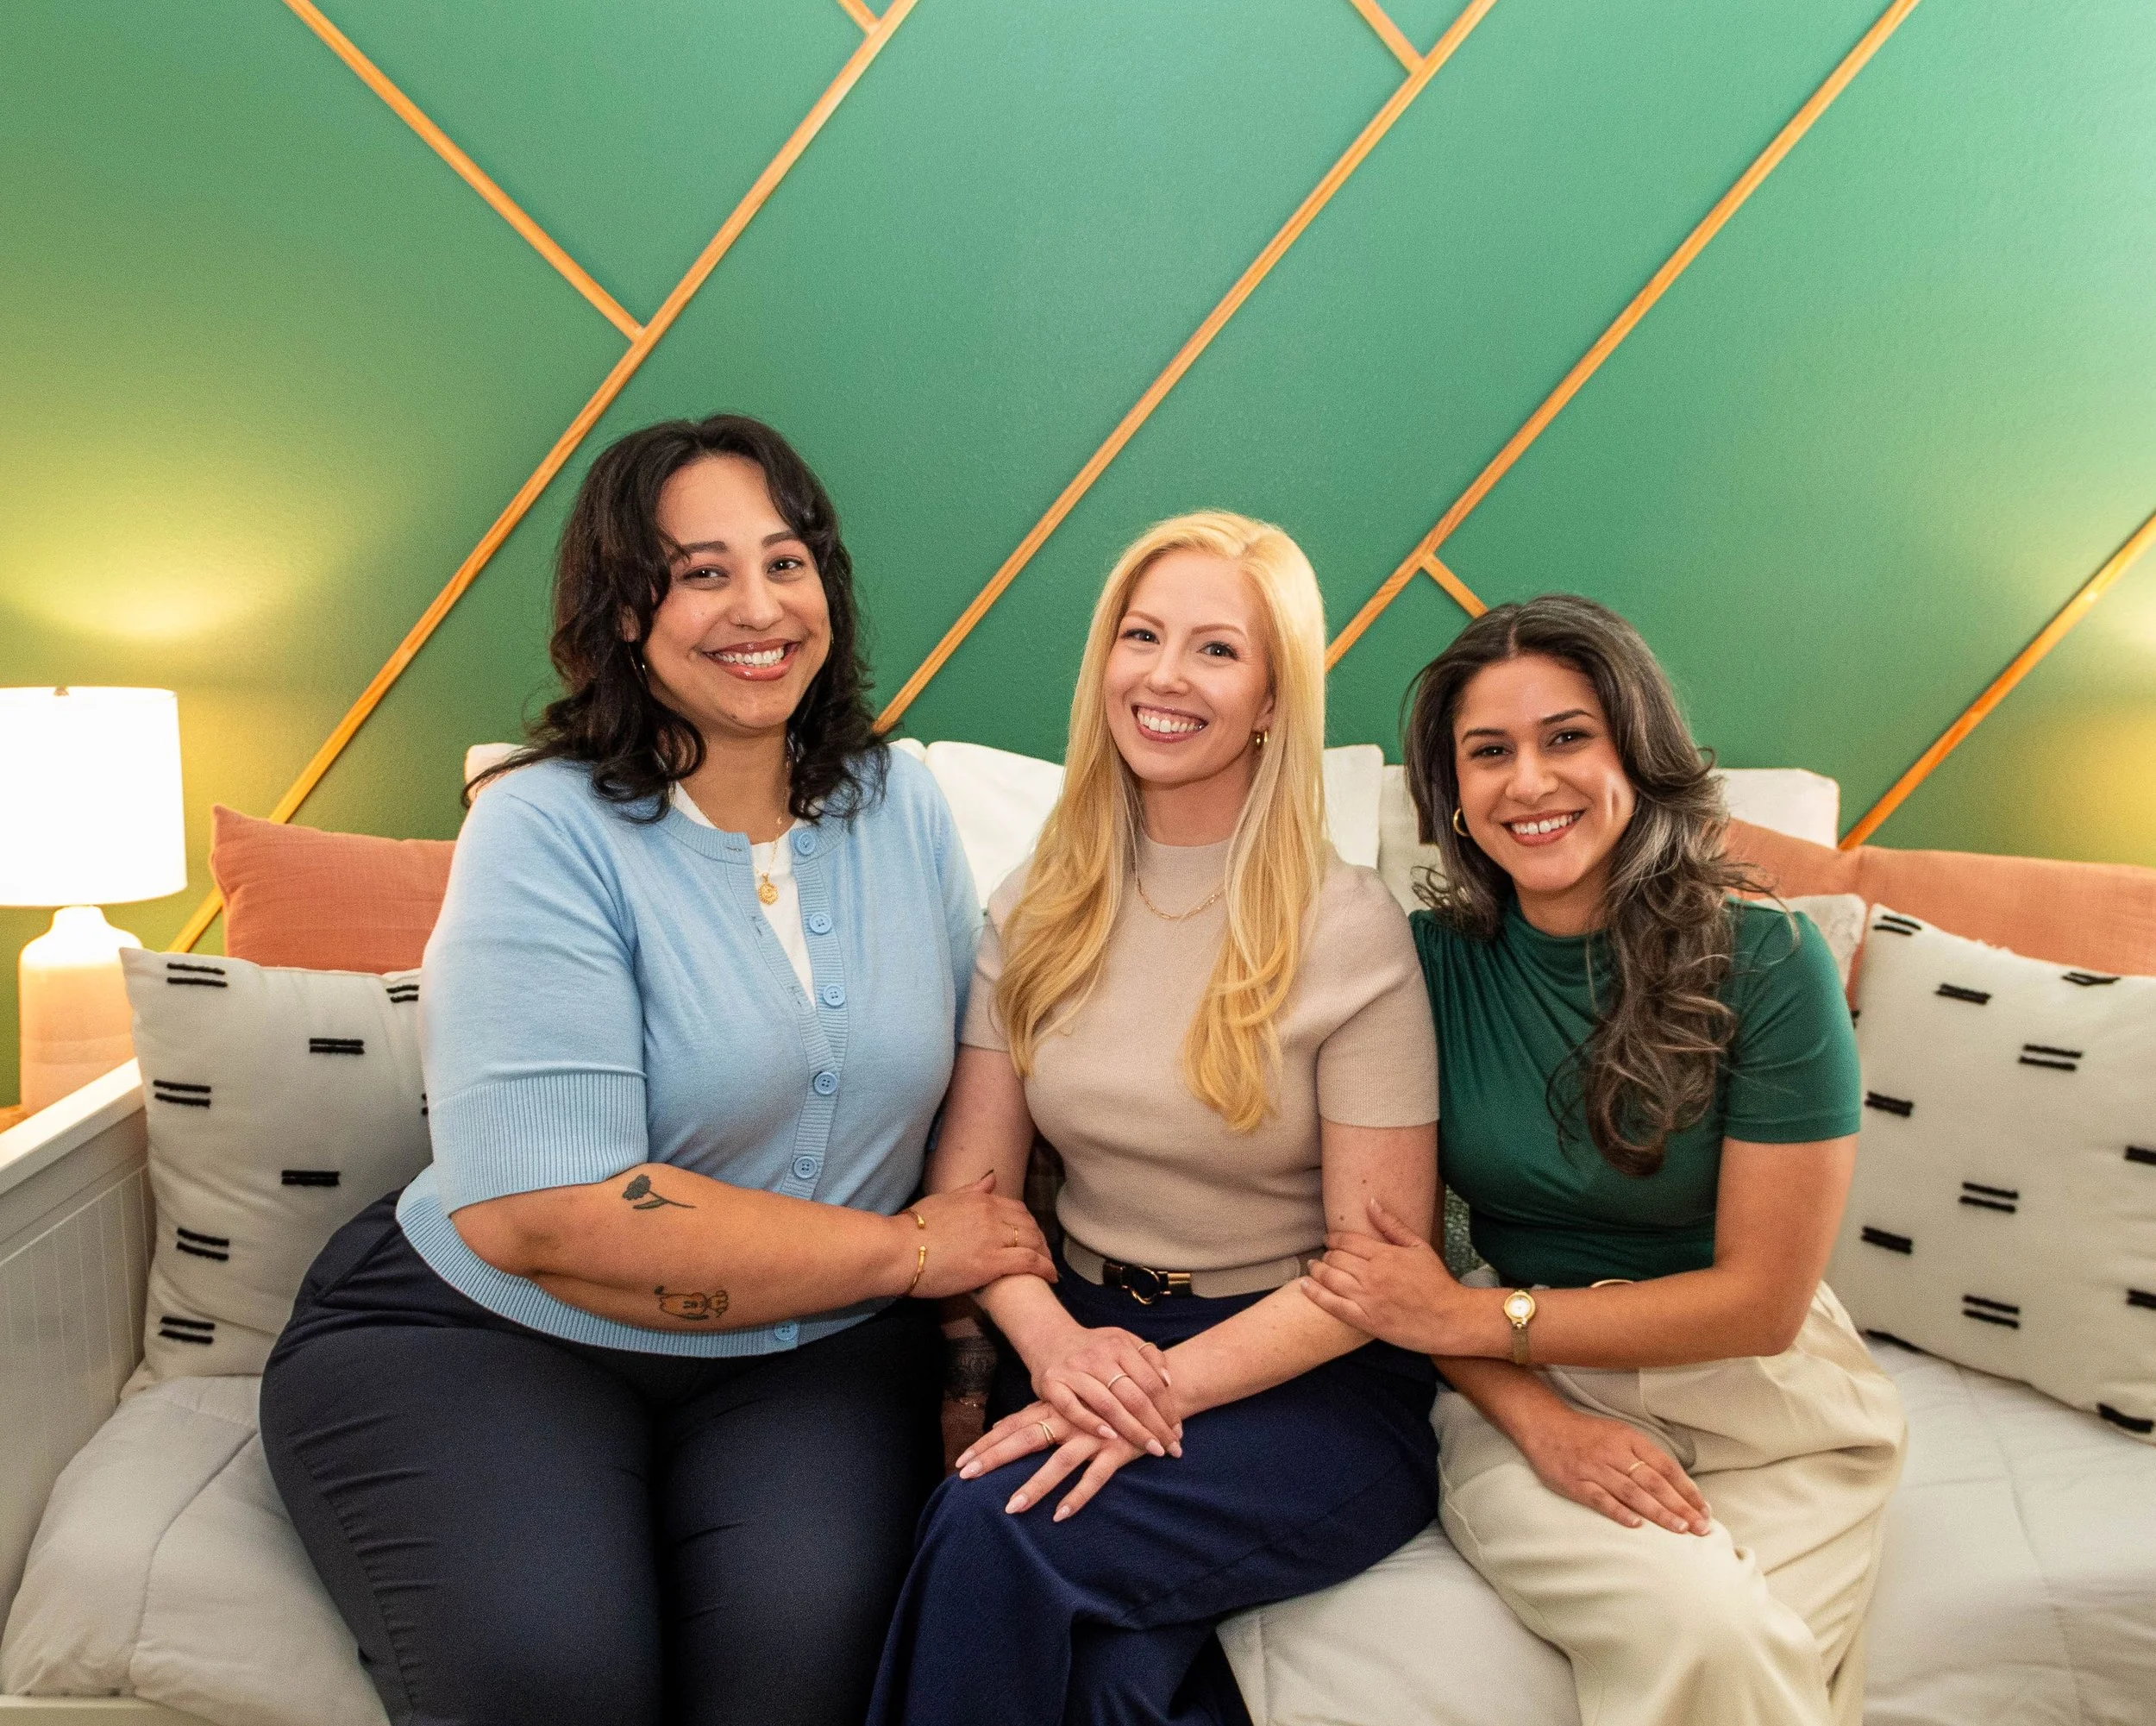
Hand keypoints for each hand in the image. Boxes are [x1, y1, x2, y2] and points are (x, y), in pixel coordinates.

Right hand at [906, 1173, 1056, 1298]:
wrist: (900, 1250)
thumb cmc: (913, 1228)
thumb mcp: (943, 1199)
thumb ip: (971, 1190)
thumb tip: (992, 1177)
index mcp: (980, 1199)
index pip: (1016, 1208)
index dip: (1027, 1222)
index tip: (1029, 1234)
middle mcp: (992, 1215)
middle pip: (1028, 1225)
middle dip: (1039, 1238)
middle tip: (1042, 1252)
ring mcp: (994, 1238)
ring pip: (1033, 1242)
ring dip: (1044, 1253)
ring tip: (1047, 1265)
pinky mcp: (993, 1263)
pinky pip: (1029, 1262)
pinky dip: (1045, 1268)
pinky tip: (1051, 1276)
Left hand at [957, 1400, 1146, 1520]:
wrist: (1159, 1391)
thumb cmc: (1112, 1398)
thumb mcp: (1074, 1401)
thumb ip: (1040, 1413)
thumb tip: (1002, 1426)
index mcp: (1057, 1408)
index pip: (1013, 1425)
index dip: (987, 1443)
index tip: (960, 1462)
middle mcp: (1070, 1420)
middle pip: (1025, 1439)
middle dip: (994, 1458)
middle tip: (966, 1476)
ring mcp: (1093, 1436)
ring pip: (1057, 1463)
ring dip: (1034, 1486)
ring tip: (1011, 1508)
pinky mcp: (1117, 1450)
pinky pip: (1095, 1477)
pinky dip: (1077, 1495)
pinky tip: (1060, 1514)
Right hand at [1020, 1314, 1182, 1456]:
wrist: (1048, 1335)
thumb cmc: (1094, 1346)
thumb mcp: (1123, 1340)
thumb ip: (1149, 1356)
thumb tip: (1168, 1382)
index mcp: (1119, 1345)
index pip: (1151, 1382)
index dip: (1167, 1409)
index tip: (1178, 1432)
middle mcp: (1097, 1357)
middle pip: (1133, 1397)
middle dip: (1155, 1426)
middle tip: (1170, 1448)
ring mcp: (1073, 1370)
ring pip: (1108, 1405)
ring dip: (1132, 1431)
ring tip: (1150, 1448)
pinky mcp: (1051, 1383)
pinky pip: (1072, 1408)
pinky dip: (1090, 1423)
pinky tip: (1109, 1437)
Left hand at [1300, 1198, 1481, 1354]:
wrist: (1449, 1319)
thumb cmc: (1436, 1282)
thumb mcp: (1418, 1246)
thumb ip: (1392, 1225)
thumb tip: (1370, 1201)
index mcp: (1384, 1255)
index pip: (1347, 1241)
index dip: (1333, 1239)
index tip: (1329, 1240)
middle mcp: (1372, 1275)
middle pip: (1336, 1259)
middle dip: (1326, 1255)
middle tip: (1324, 1256)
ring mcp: (1367, 1299)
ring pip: (1330, 1279)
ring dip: (1317, 1271)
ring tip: (1313, 1268)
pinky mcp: (1365, 1321)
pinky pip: (1333, 1305)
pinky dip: (1315, 1294)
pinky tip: (1305, 1286)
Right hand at [1514, 1405, 1711, 1535]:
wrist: (1543, 1424)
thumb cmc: (1586, 1434)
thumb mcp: (1618, 1434)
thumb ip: (1643, 1456)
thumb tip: (1675, 1484)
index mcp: (1629, 1439)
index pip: (1666, 1467)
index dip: (1687, 1489)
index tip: (1705, 1510)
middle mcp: (1615, 1453)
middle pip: (1654, 1483)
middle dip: (1681, 1506)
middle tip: (1702, 1527)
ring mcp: (1595, 1468)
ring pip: (1632, 1492)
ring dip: (1658, 1512)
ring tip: (1680, 1529)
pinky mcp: (1576, 1483)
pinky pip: (1600, 1499)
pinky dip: (1618, 1511)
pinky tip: (1635, 1525)